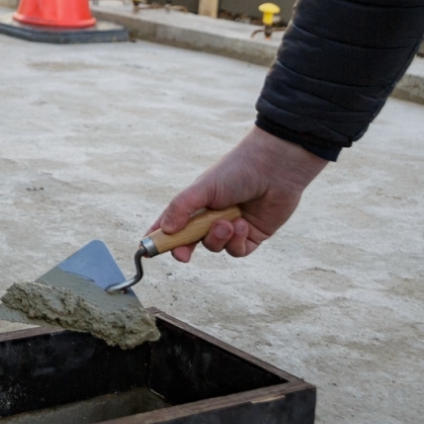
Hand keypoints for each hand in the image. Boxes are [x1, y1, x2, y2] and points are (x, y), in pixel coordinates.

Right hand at [154, 127, 329, 261]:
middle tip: (182, 254)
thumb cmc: (236, 171)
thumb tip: (166, 230)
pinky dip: (237, 242)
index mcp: (195, 203)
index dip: (159, 236)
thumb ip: (182, 207)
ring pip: (215, 247)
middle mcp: (210, 217)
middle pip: (190, 241)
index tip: (148, 250)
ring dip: (218, 238)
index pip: (171, 223)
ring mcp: (230, 228)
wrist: (275, 168)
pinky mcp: (251, 236)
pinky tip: (243, 224)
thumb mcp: (202, 188)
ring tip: (228, 222)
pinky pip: (237, 251)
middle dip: (184, 248)